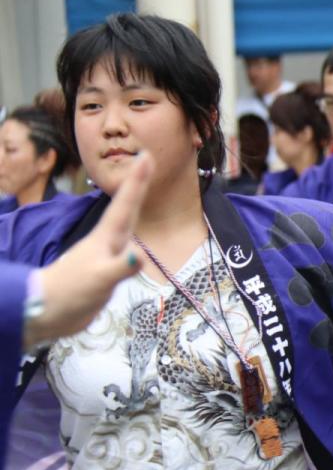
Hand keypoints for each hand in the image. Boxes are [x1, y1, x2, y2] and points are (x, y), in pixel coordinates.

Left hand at [25, 154, 151, 349]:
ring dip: (133, 206)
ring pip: (126, 226)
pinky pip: (126, 250)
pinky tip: (136, 241)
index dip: (137, 182)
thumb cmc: (71, 292)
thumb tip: (140, 254)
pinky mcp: (107, 272)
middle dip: (137, 186)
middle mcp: (108, 243)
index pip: (125, 206)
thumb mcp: (98, 280)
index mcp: (106, 239)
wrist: (48, 312)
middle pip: (126, 209)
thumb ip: (120, 267)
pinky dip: (134, 238)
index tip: (145, 157)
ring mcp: (106, 256)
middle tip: (146, 160)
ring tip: (140, 190)